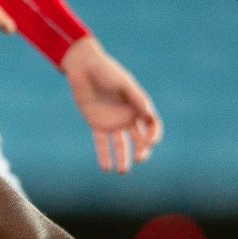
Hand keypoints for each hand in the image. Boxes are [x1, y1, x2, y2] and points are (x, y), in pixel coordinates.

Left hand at [61, 37, 162, 172]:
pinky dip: (104, 155)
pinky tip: (106, 168)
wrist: (83, 68)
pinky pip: (102, 143)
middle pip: (140, 139)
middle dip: (142, 150)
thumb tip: (149, 113)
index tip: (151, 142)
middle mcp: (128, 116)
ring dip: (123, 158)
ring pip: (121, 145)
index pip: (152, 125)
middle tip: (139, 158)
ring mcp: (112, 121)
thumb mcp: (123, 84)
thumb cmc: (106, 71)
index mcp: (138, 106)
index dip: (154, 135)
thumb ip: (136, 98)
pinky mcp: (97, 124)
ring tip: (122, 171)